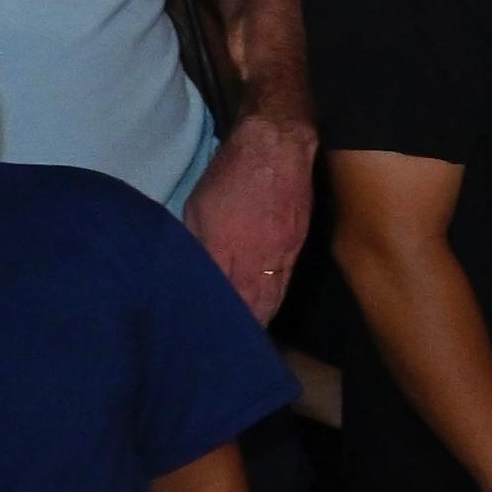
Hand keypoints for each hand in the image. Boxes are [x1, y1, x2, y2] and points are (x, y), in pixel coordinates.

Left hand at [183, 118, 315, 320]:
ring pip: (272, 296)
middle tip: (234, 345)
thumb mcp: (198, 207)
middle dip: (246, 327)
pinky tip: (267, 305)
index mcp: (228, 247)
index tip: (210, 335)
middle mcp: (259, 256)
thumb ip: (198, 243)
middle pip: (255, 304)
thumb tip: (194, 270)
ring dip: (262, 317)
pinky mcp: (297, 244)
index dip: (221, 317)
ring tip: (252, 335)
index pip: (225, 295)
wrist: (277, 146)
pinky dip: (275, 297)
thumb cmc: (230, 174)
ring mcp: (283, 252)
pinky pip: (284, 280)